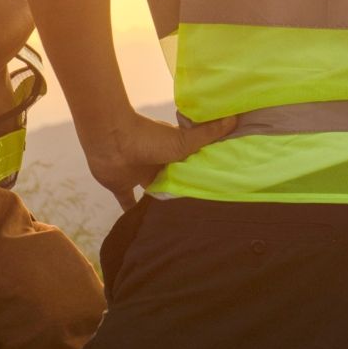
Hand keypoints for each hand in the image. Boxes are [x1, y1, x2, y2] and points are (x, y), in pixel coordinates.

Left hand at [82, 110, 235, 210]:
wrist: (111, 140)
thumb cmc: (149, 138)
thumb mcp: (182, 141)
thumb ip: (207, 134)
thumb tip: (236, 118)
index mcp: (172, 153)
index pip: (190, 166)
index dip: (199, 176)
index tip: (214, 191)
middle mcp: (157, 164)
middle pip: (172, 182)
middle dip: (181, 193)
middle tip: (197, 214)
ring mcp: (139, 175)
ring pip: (153, 194)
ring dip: (160, 204)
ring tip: (175, 224)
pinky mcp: (122, 187)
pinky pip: (128, 203)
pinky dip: (133, 214)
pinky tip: (141, 230)